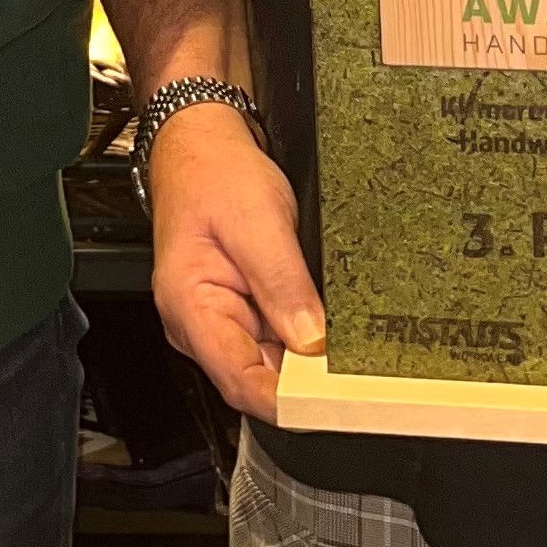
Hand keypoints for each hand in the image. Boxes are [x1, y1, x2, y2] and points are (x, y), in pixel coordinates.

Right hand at [144, 102, 323, 418]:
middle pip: (258, 379)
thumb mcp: (257, 220)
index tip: (334, 403)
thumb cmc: (213, 173)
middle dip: (305, 383)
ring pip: (270, 364)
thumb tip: (312, 340)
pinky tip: (328, 330)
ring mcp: (220, 320)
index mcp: (190, 308)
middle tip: (356, 377)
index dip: (288, 401)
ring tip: (346, 351)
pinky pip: (274, 340)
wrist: (201, 143)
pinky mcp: (240, 310)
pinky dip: (302, 339)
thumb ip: (283, 282)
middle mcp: (199, 325)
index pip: (241, 382)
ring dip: (307, 362)